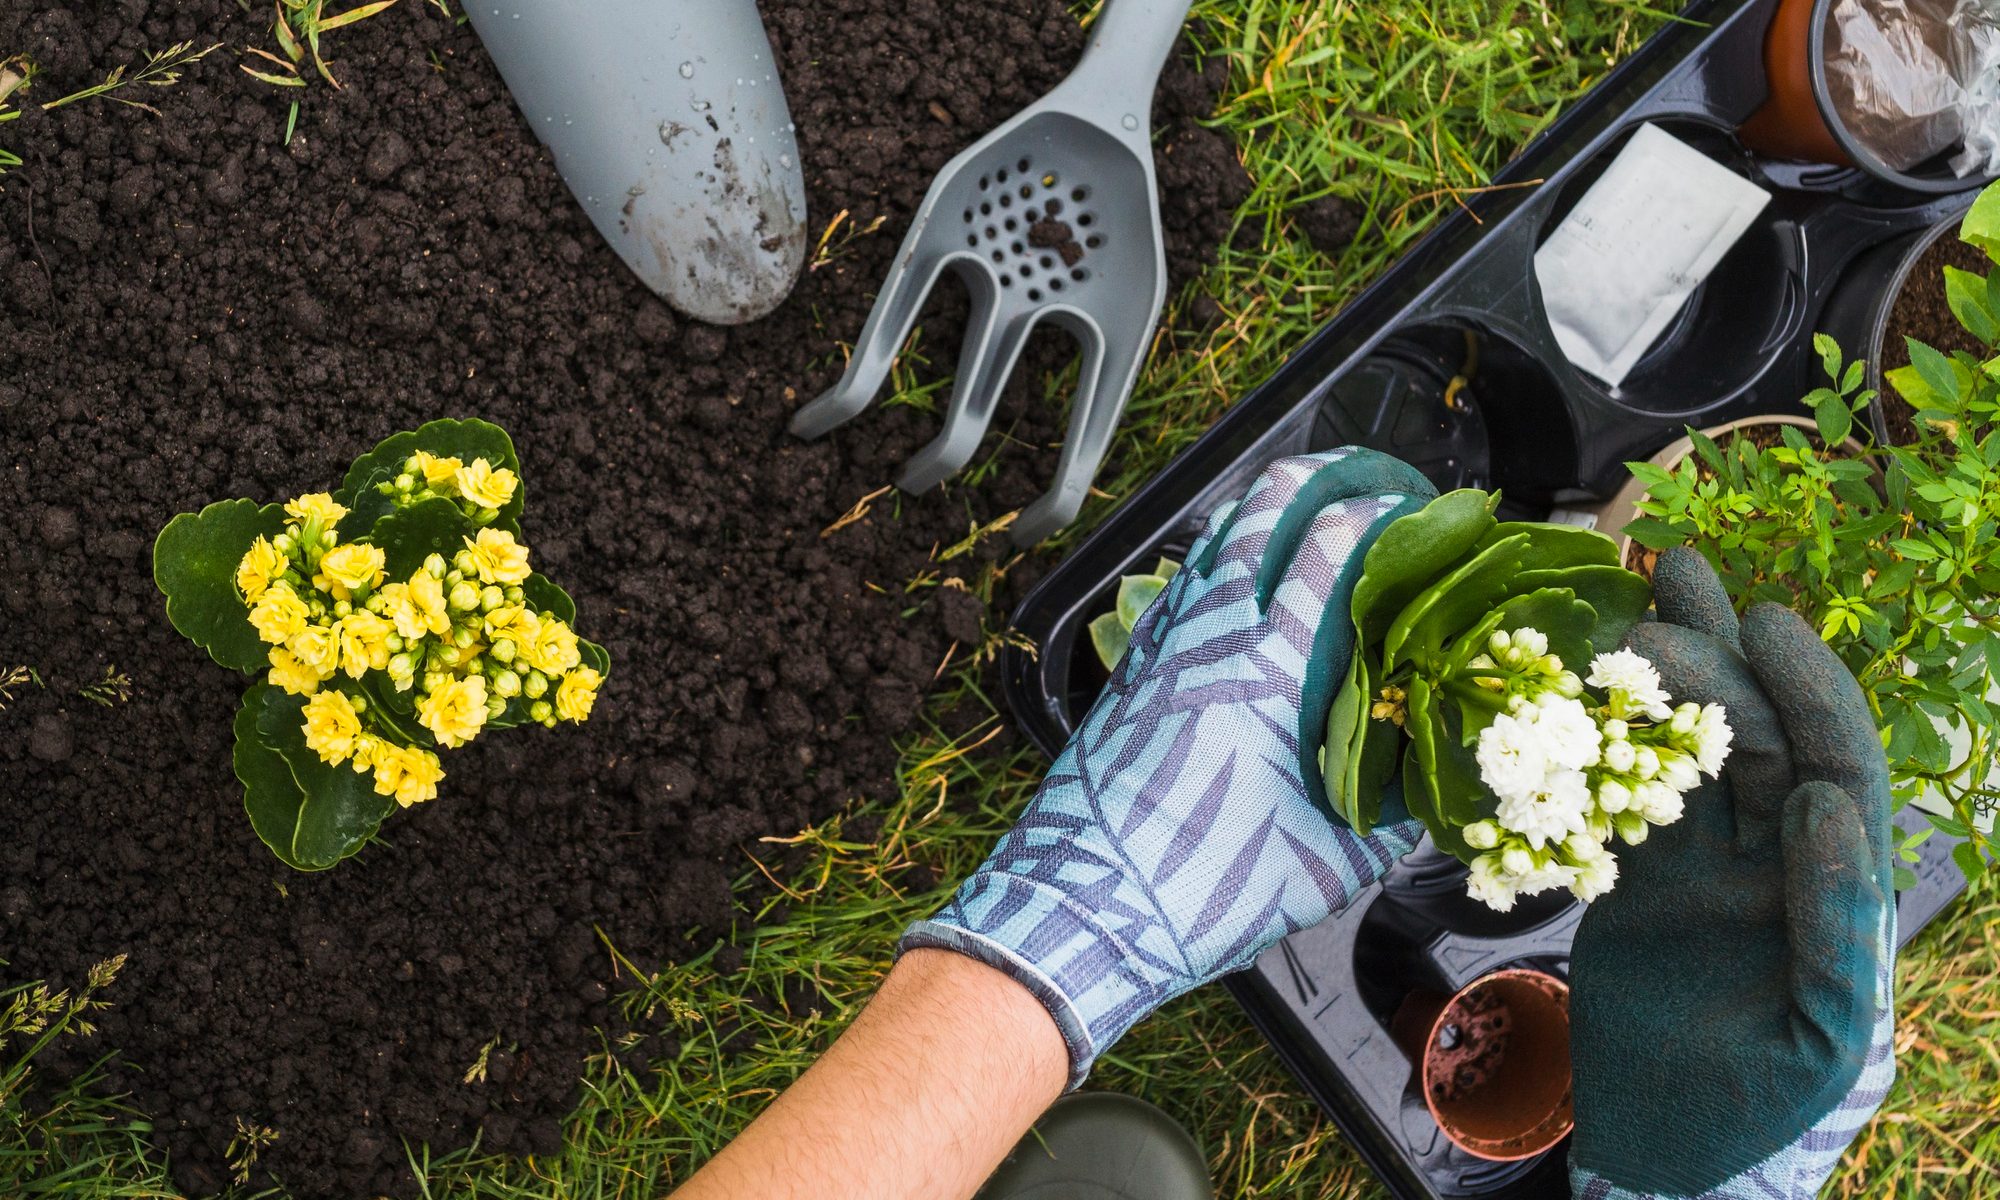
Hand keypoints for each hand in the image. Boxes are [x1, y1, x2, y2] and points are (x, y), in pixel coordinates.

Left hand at [902, 448, 1438, 1084]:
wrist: (1084, 908)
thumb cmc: (1204, 890)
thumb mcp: (1329, 866)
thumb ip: (1392, 819)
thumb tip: (1435, 790)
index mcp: (1269, 669)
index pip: (1330, 549)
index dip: (1377, 512)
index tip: (1417, 508)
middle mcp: (1210, 637)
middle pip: (1261, 512)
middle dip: (1316, 477)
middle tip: (1360, 476)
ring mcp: (1160, 646)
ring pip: (1211, 542)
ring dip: (1259, 511)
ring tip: (1301, 506)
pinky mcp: (1129, 670)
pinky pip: (1177, 588)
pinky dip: (1213, 562)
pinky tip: (1232, 580)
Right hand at [1568, 548, 1894, 1198]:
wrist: (1664, 1148)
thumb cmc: (1754, 1109)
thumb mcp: (1817, 1035)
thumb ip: (1834, 925)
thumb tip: (1825, 807)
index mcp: (1832, 892)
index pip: (1832, 769)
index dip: (1807, 693)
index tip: (1764, 624)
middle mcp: (1775, 864)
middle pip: (1758, 738)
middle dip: (1724, 659)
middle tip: (1669, 589)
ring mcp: (1707, 867)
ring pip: (1693, 751)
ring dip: (1673, 674)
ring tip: (1644, 591)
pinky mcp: (1642, 880)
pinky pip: (1627, 795)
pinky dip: (1610, 738)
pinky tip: (1589, 682)